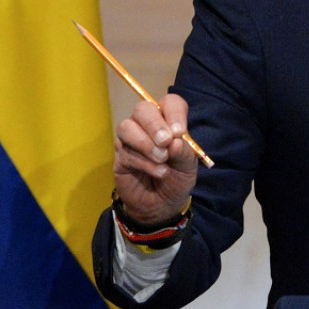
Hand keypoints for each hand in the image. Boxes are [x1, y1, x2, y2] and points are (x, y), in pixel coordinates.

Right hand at [113, 93, 197, 224]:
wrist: (162, 206)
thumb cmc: (177, 180)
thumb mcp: (188, 167)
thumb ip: (184, 152)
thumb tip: (175, 141)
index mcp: (169, 121)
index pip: (170, 103)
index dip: (174, 113)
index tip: (179, 132)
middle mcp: (147, 125)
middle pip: (143, 109)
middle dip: (154, 125)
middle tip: (166, 143)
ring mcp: (130, 138)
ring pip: (127, 127)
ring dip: (146, 144)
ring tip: (162, 160)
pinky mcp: (120, 155)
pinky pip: (126, 151)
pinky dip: (143, 162)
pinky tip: (157, 172)